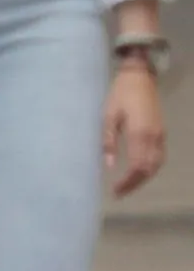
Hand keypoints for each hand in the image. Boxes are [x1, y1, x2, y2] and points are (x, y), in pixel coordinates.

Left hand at [105, 62, 165, 196]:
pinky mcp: (161, 132)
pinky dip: (151, 168)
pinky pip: (159, 156)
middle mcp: (154, 137)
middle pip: (149, 169)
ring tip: (128, 186)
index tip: (116, 191)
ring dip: (144, 178)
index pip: (138, 167)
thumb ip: (109, 141)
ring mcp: (160, 135)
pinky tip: (139, 172)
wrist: (139, 78)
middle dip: (135, 183)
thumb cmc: (120, 95)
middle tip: (119, 193)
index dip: (128, 182)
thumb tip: (110, 166)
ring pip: (157, 165)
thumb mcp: (108, 116)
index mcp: (140, 134)